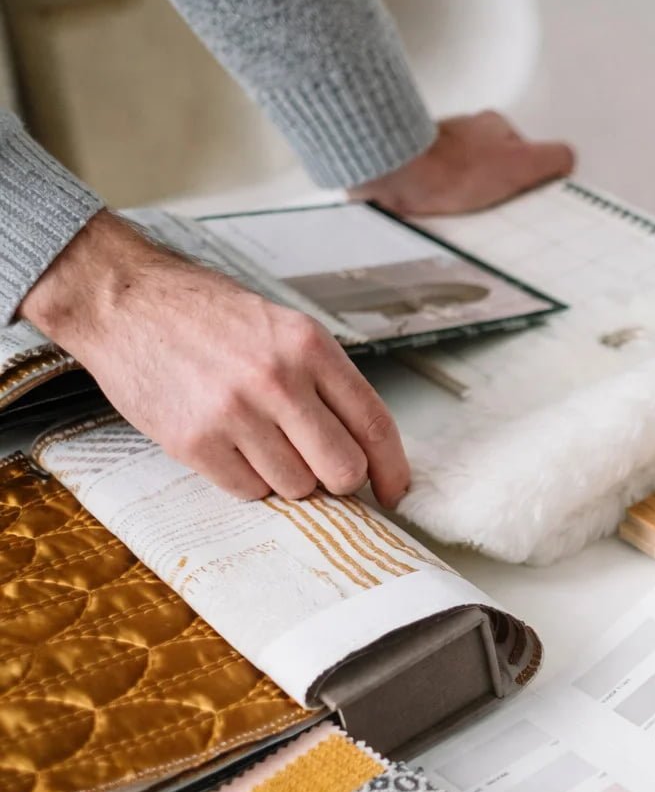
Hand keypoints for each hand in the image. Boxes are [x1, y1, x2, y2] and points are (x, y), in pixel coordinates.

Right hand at [20, 211, 409, 506]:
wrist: (123, 301)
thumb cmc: (207, 316)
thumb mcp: (283, 327)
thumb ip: (325, 381)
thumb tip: (365, 447)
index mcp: (310, 347)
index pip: (374, 424)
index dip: (392, 468)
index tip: (394, 490)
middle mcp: (278, 380)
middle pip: (343, 470)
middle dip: (339, 479)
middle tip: (320, 467)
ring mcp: (234, 413)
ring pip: (296, 486)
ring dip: (287, 476)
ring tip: (259, 439)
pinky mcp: (194, 442)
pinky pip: (248, 490)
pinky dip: (247, 478)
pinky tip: (230, 445)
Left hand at [349, 111, 574, 214]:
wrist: (392, 176)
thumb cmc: (449, 171)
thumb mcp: (520, 164)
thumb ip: (552, 159)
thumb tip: (567, 161)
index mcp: (493, 126)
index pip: (526, 157)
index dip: (527, 182)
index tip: (521, 200)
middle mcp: (464, 132)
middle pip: (496, 169)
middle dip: (497, 192)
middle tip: (493, 210)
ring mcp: (438, 149)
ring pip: (467, 180)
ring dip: (468, 199)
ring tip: (464, 214)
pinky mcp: (415, 169)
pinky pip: (439, 190)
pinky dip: (443, 202)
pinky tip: (442, 213)